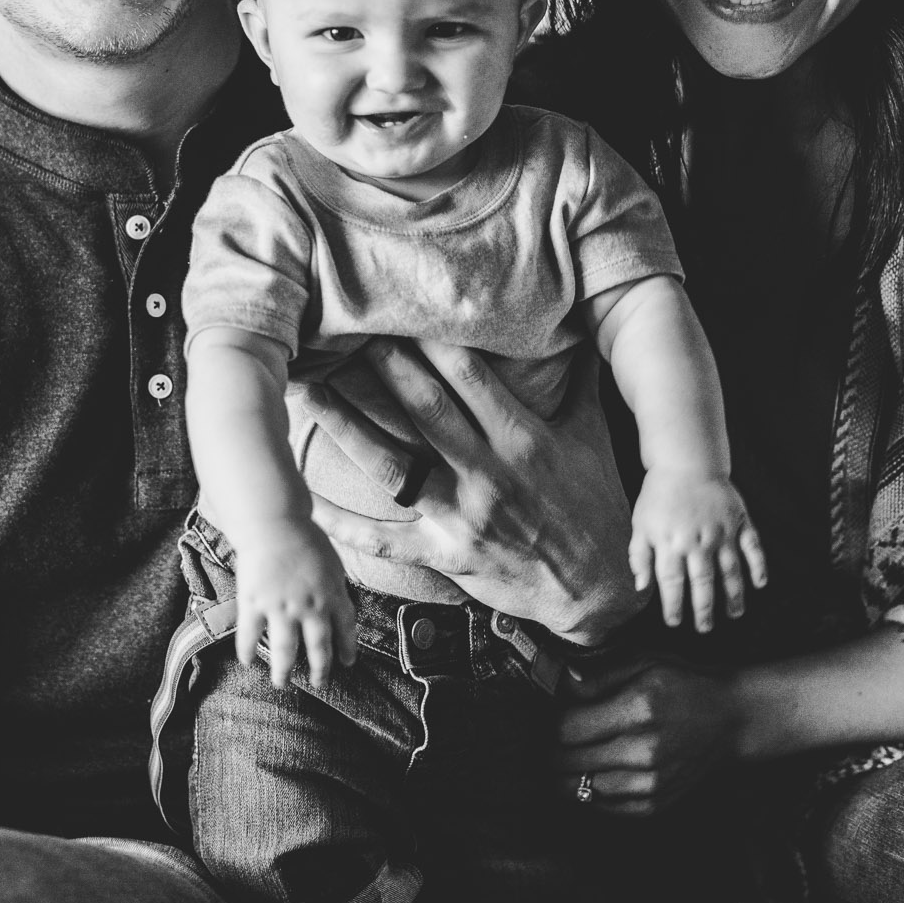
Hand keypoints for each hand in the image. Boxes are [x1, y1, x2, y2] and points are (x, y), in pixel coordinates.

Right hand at [234, 521, 358, 689]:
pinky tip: (247, 661)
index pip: (346, 628)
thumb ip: (336, 586)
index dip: (347, 648)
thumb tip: (340, 605)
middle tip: (319, 683)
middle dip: (320, 670)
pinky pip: (250, 635)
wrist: (273, 522)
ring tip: (281, 683)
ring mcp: (281, 607)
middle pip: (318, 647)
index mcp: (332, 594)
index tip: (347, 662)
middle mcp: (309, 606)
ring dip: (284, 671)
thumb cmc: (303, 535)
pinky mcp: (254, 603)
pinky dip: (247, 651)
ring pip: (285, 650)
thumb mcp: (332, 561)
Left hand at [302, 340, 638, 645]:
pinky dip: (344, 524)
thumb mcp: (594, 437)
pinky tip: (305, 502)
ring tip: (308, 396)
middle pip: (425, 412)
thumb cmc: (597, 506)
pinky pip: (385, 539)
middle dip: (382, 370)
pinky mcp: (446, 556)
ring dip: (346, 429)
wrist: (598, 591)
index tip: (400, 311)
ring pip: (393, 466)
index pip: (470, 378)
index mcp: (524, 439)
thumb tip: (583, 327)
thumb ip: (581, 381)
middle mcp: (490, 474)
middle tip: (341, 335)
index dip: (432, 342)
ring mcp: (464, 517)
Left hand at [557, 656, 737, 813]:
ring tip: (560, 759)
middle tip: (545, 740)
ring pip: (581, 789)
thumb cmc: (683, 684)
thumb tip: (558, 682)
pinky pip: (604, 805)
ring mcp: (651, 783)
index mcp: (637, 710)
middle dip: (549, 751)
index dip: (549, 724)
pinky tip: (588, 774)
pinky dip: (589, 792)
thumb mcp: (644, 663)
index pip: (567, 729)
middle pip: (568, 762)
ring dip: (564, 775)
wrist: (730, 720)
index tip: (548, 717)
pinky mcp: (655, 804)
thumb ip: (598, 676)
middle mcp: (643, 751)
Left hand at [628, 470, 766, 631]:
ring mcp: (722, 532)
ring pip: (730, 571)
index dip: (673, 606)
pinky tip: (760, 584)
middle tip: (705, 628)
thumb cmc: (659, 495)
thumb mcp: (641, 524)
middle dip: (704, 609)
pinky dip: (759, 566)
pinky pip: (753, 547)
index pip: (672, 584)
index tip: (674, 622)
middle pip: (703, 583)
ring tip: (734, 614)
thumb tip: (641, 588)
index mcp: (671, 543)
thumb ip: (640, 556)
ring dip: (733, 596)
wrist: (685, 461)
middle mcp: (698, 542)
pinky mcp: (739, 521)